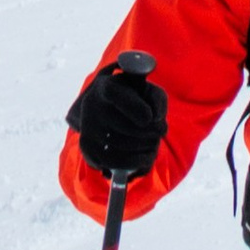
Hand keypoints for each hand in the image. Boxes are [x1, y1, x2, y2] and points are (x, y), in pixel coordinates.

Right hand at [70, 58, 166, 178]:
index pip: (117, 96)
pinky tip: (148, 156)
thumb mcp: (149, 91)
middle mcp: (92, 106)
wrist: (108, 110)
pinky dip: (137, 161)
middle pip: (127, 126)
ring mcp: (88, 128)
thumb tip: (155, 117)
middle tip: (162, 130)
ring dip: (147, 147)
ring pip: (123, 145)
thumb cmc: (135, 99)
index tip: (149, 117)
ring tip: (155, 142)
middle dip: (152, 131)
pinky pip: (116, 162)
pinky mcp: (88, 148)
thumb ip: (157, 99)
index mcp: (107, 87)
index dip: (136, 109)